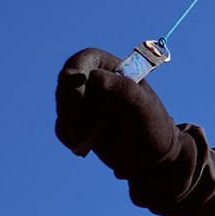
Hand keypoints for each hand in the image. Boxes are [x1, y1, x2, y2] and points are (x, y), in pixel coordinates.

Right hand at [55, 47, 179, 181]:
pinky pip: (62, 127)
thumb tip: (93, 78)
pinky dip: (69, 136)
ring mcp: (85, 104)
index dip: (75, 69)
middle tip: (81, 120)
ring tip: (89, 136)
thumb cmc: (152, 124)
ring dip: (71, 122)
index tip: (76, 86)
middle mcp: (95, 83)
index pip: (85, 59)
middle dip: (69, 102)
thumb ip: (122, 87)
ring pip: (62, 106)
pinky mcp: (79, 124)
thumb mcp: (142, 104)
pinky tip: (83, 145)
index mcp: (112, 69)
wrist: (152, 156)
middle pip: (66, 83)